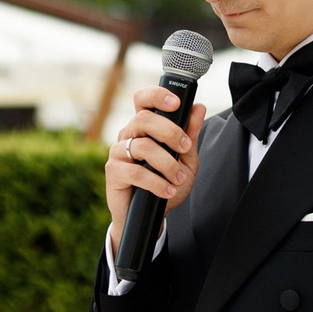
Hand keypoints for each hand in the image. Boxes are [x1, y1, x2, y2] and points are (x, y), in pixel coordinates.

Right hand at [105, 88, 206, 255]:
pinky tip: (168, 191)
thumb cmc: (167, 184)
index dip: (157, 96)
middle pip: (143, 118)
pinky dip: (156, 182)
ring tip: (178, 178)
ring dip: (166, 163)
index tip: (176, 103)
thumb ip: (190, 135)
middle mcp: (129, 135)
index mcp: (145, 127)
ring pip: (142, 146)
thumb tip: (199, 108)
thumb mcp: (185, 160)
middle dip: (169, 132)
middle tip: (184, 148)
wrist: (152, 215)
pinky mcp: (113, 172)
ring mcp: (118, 152)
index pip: (143, 100)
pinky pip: (135, 172)